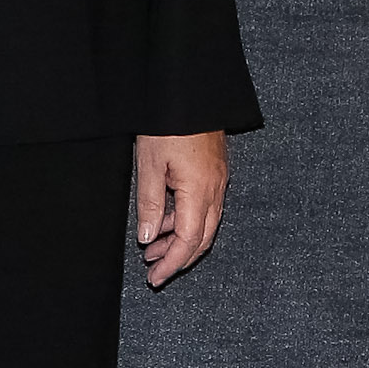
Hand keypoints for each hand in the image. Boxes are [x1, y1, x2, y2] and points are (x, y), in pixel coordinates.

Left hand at [135, 131, 228, 287]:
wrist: (190, 89)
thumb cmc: (168, 122)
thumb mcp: (149, 164)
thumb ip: (151, 205)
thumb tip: (149, 238)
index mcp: (200, 191)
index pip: (189, 242)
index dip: (172, 264)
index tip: (155, 278)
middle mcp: (216, 190)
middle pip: (202, 239)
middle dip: (178, 258)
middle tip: (153, 269)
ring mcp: (219, 180)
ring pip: (205, 224)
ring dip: (181, 239)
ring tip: (152, 246)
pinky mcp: (216, 170)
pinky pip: (205, 206)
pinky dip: (187, 220)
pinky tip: (167, 219)